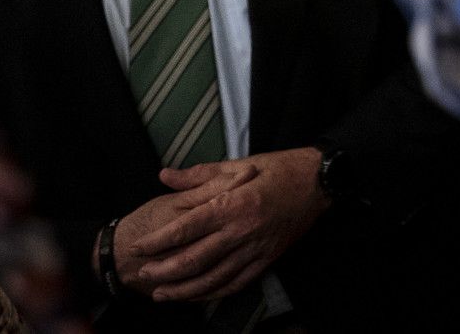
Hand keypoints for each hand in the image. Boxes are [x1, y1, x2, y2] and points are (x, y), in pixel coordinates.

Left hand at [132, 149, 329, 302]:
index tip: (138, 246)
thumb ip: (200, 174)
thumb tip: (165, 175)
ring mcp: (256, 248)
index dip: (157, 240)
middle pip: (194, 259)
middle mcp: (242, 230)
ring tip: (162, 293)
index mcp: (232, 204)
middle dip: (164, 271)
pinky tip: (198, 296)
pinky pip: (236, 283)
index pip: (185, 228)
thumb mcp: (240, 163)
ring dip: (184, 290)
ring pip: (213, 278)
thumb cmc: (281, 168)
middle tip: (143, 273)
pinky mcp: (268, 258)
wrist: (321, 182)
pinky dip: (214, 293)